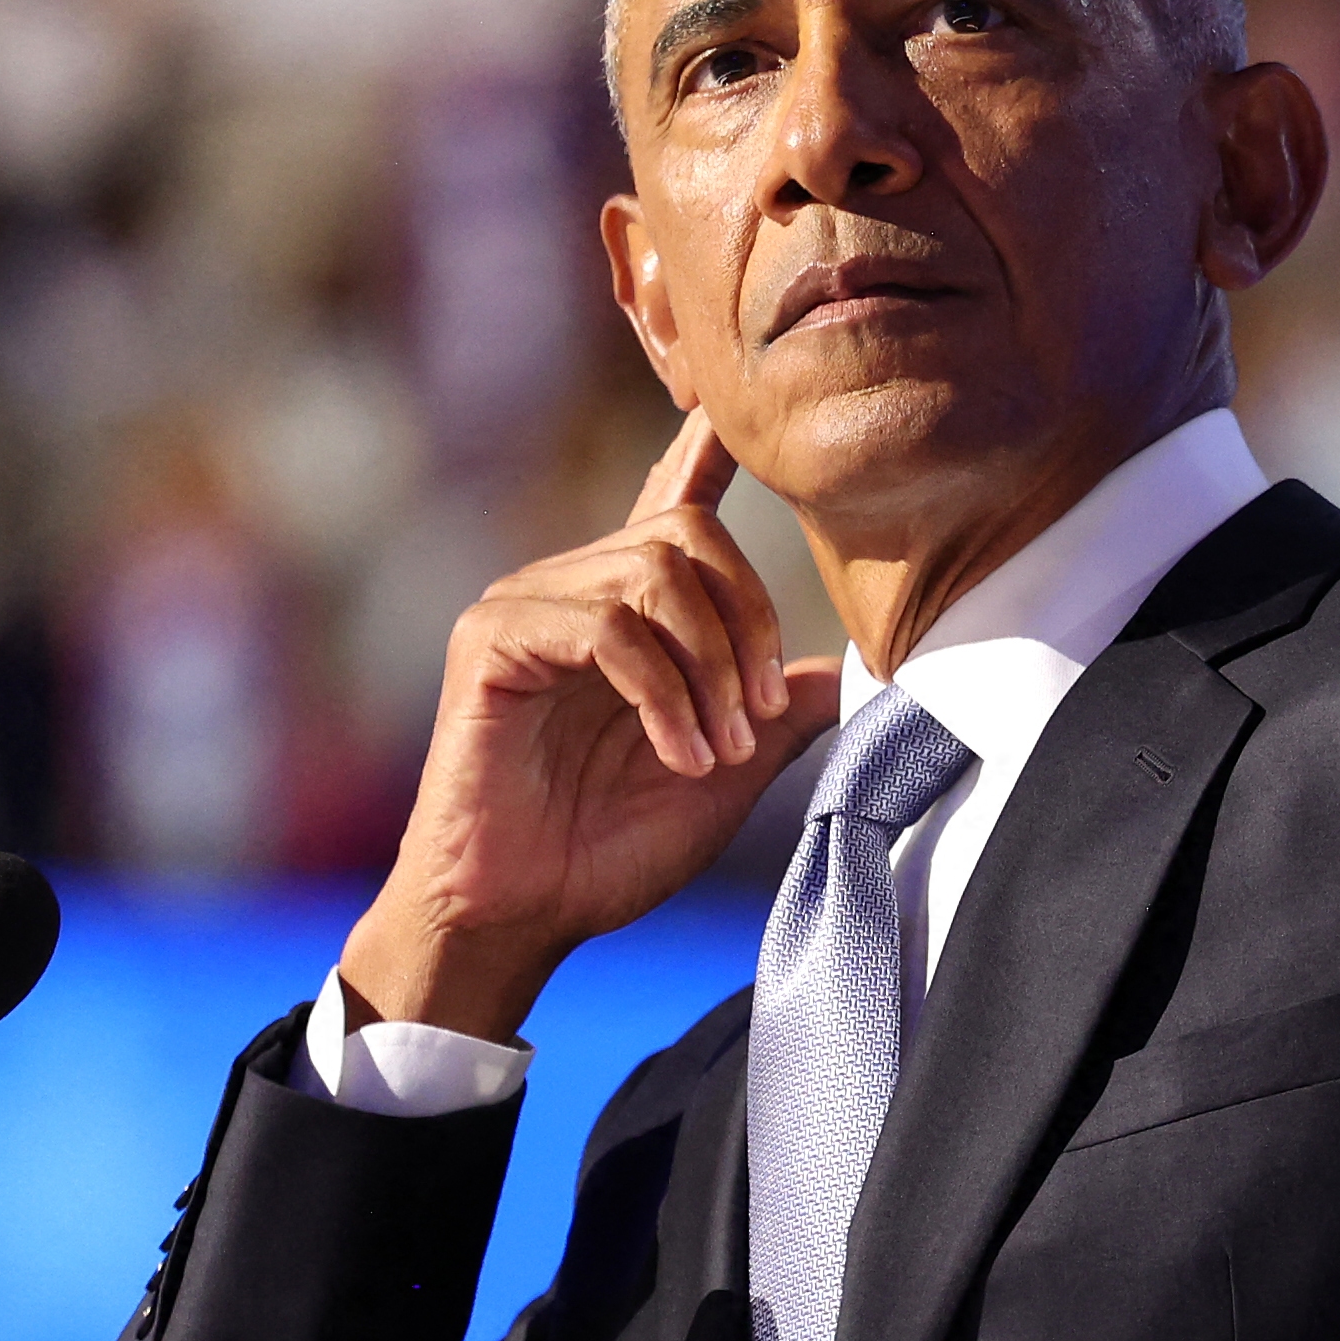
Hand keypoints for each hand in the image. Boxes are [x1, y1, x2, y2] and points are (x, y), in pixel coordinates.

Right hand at [339, 413, 839, 1038]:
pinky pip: (605, 627)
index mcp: (626, 614)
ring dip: (710, 670)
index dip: (707, 455)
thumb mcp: (726, 777)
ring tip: (718, 752)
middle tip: (759, 717)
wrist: (519, 918)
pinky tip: (679, 755)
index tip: (742, 423)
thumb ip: (779, 715)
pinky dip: (661, 693)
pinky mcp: (492, 639)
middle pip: (687, 535)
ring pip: (653, 577)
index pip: (671, 504)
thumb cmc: (606, 853)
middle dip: (748, 623)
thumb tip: (848, 672)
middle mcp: (573, 590)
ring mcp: (526, 606)